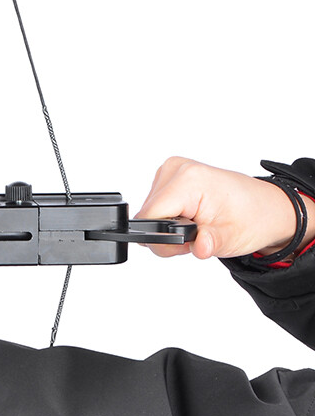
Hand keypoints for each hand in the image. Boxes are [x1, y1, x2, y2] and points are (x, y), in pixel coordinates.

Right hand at [135, 156, 314, 259]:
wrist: (267, 207)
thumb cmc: (253, 218)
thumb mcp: (233, 238)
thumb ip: (210, 243)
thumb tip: (199, 247)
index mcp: (189, 179)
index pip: (150, 216)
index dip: (162, 238)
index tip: (185, 243)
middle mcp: (176, 169)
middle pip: (148, 215)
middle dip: (166, 235)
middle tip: (196, 237)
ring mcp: (172, 170)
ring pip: (149, 212)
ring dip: (167, 226)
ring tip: (196, 227)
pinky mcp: (170, 176)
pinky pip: (155, 205)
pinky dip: (169, 217)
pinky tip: (190, 218)